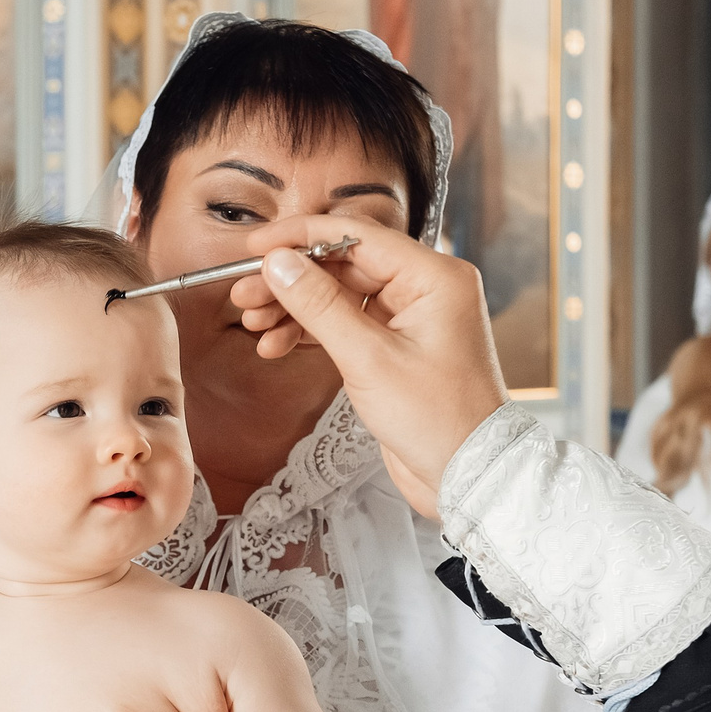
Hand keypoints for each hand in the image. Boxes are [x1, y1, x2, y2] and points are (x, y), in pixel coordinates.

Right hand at [228, 215, 509, 519]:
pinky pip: (345, 324)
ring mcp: (410, 318)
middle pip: (342, 265)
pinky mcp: (395, 346)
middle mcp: (425, 289)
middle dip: (289, 280)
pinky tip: (277, 343)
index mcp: (435, 277)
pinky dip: (311, 332)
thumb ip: (319, 305)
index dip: (300, 237)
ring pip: (338, 296)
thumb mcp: (369, 359)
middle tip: (244, 294)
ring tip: (254, 323)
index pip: (356, 236)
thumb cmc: (439, 420)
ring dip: (294, 308)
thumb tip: (279, 263)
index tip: (256, 245)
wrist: (466, 475)